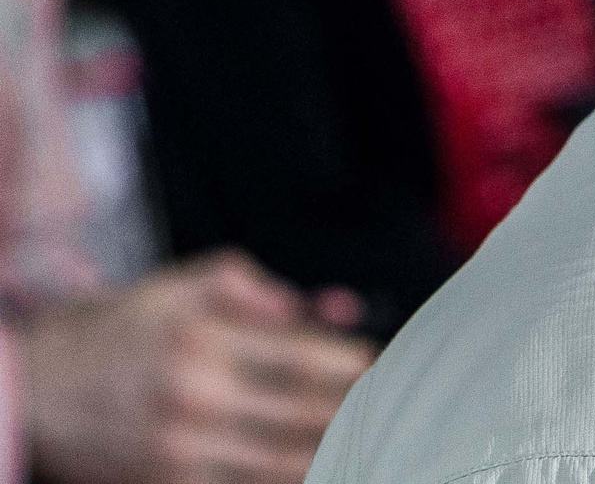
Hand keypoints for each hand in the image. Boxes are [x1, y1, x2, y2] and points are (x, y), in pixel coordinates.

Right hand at [22, 250, 375, 482]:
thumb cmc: (122, 330)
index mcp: (205, 344)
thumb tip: (329, 308)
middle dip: (360, 411)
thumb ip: (258, 289)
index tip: (386, 365)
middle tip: (400, 405)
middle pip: (308, 417)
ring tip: (378, 442)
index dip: (359, 367)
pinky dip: (288, 479)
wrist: (38, 390)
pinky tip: (322, 465)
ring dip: (338, 453)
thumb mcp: (181, 286)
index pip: (310, 362)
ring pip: (286, 464)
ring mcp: (181, 454)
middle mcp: (196, 402)